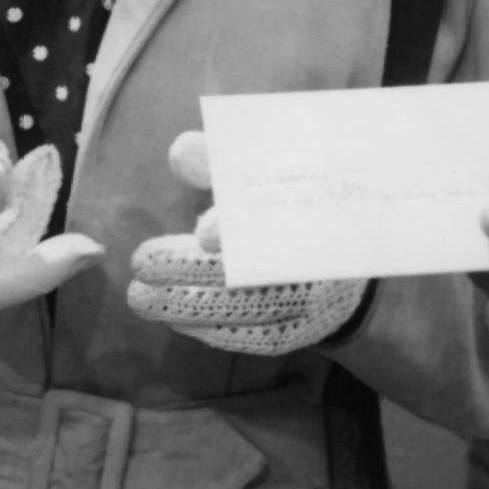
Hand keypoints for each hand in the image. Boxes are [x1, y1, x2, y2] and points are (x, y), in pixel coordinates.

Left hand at [125, 132, 364, 355]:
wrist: (348, 254)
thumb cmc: (290, 205)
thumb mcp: (260, 174)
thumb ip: (218, 164)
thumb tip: (181, 151)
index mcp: (313, 211)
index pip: (277, 221)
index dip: (240, 228)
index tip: (203, 234)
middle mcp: (318, 261)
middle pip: (253, 270)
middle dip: (194, 269)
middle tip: (143, 264)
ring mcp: (315, 302)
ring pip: (249, 308)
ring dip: (191, 305)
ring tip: (140, 295)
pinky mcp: (305, 332)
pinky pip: (257, 337)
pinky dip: (214, 330)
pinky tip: (175, 320)